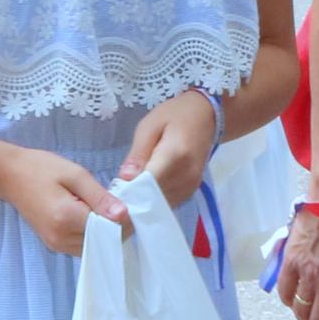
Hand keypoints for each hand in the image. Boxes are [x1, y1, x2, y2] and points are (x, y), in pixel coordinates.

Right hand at [0, 147, 129, 257]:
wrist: (9, 175)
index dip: (124, 219)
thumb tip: (124, 215)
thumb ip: (100, 196)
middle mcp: (61, 238)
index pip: (109, 229)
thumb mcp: (75, 174)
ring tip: (101, 207)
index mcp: (67, 218)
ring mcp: (55, 244)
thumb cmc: (41, 168)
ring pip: (93, 247)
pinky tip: (89, 215)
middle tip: (116, 203)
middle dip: (114, 226)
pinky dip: (91, 234)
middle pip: (102, 242)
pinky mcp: (53, 245)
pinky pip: (81, 246)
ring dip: (103, 232)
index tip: (128, 203)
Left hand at [116, 87, 217, 213]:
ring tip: (131, 189)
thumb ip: (138, 153)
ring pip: (161, 203)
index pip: (148, 183)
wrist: (204, 116)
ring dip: (144, 200)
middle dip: (134, 197)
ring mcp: (191, 185)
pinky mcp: (191, 191)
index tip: (114, 192)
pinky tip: (146, 190)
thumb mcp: (149, 127)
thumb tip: (125, 178)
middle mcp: (186, 175)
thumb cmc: (174, 116)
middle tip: (118, 191)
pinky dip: (155, 200)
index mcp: (175, 155)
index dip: (129, 191)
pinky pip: (169, 202)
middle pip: (154, 197)